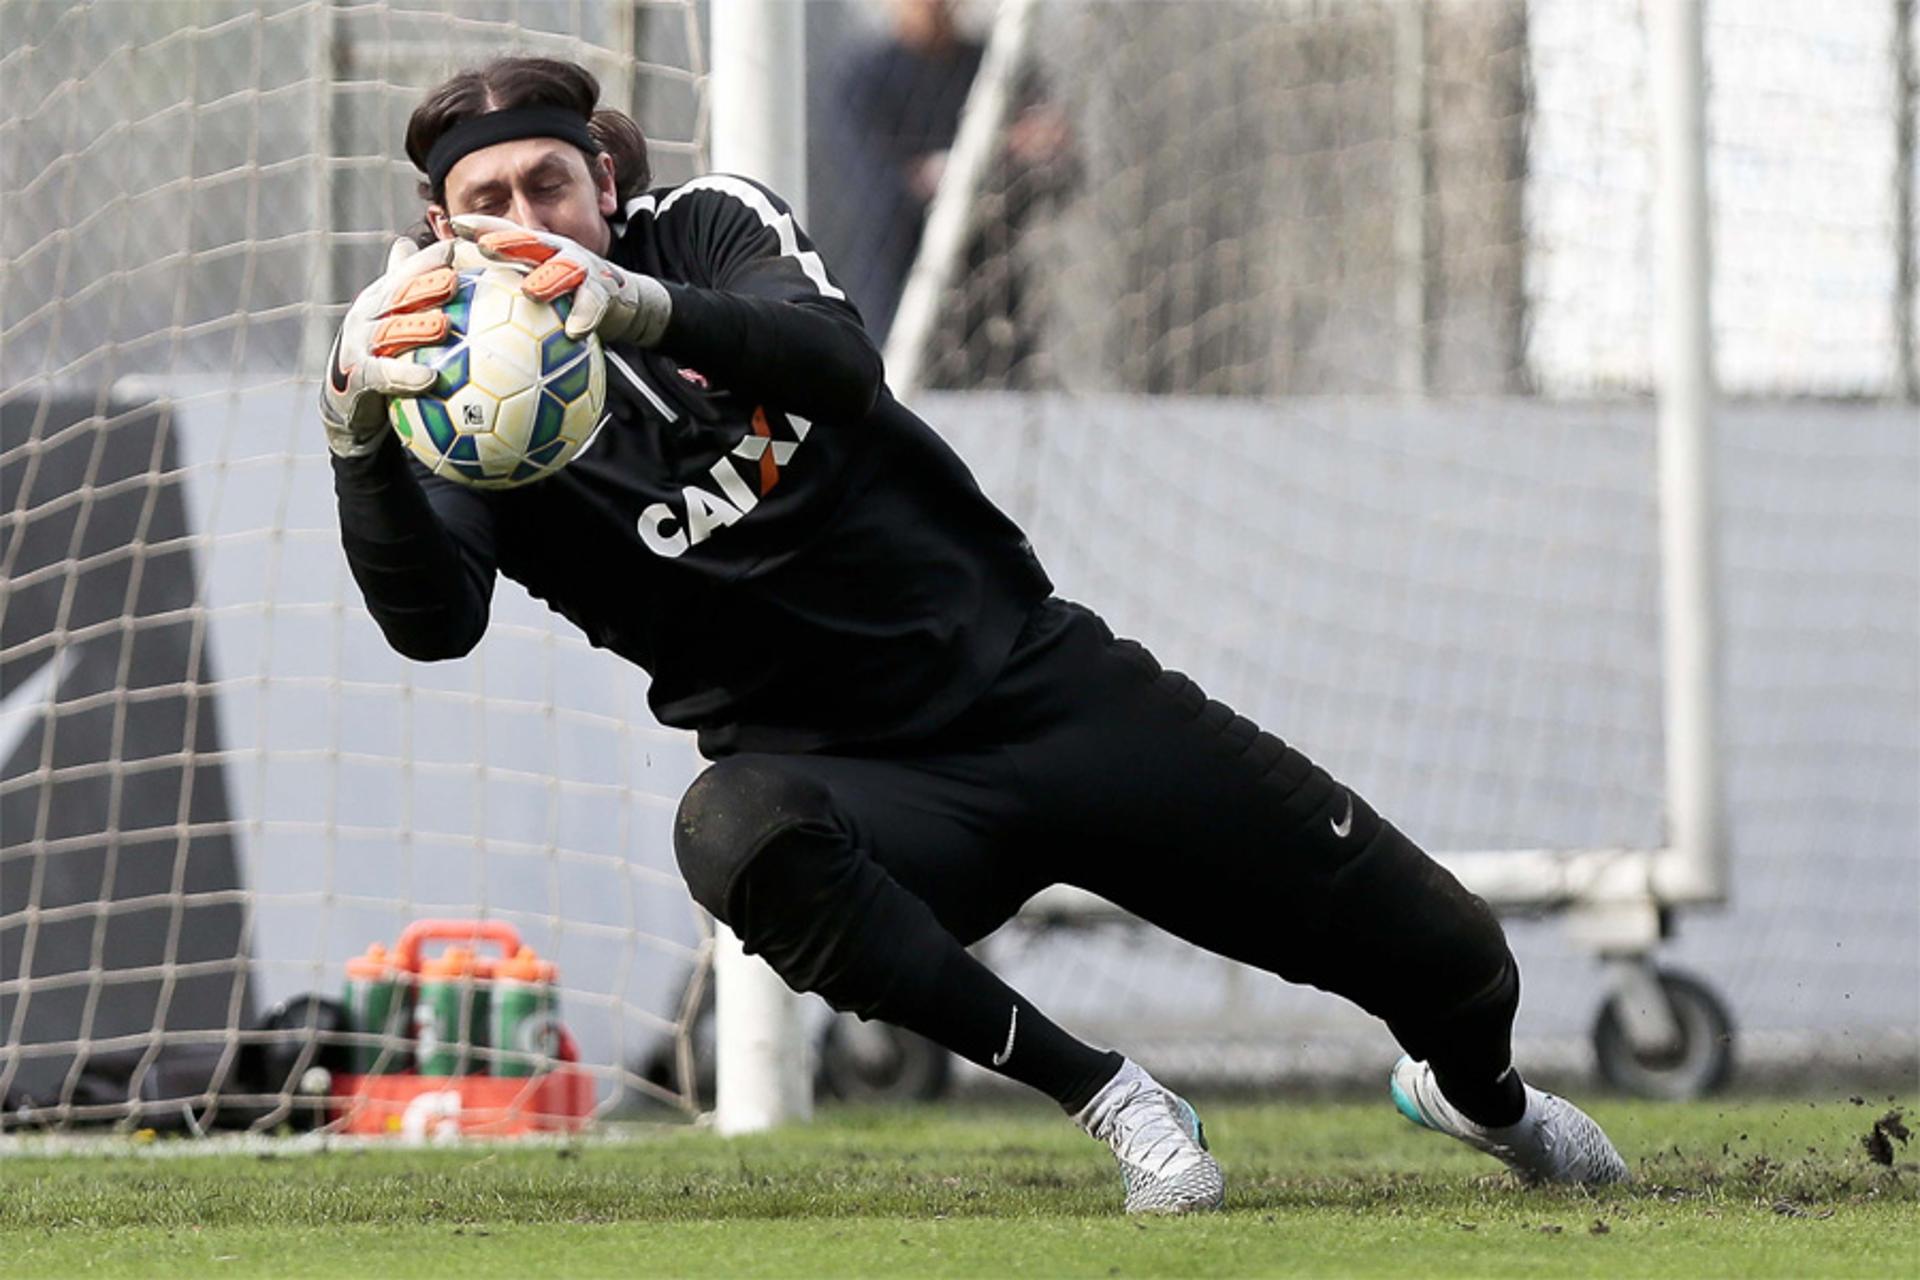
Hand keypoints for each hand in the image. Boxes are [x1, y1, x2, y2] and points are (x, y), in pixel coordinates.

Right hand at [320, 237, 485, 458]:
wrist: (349, 394)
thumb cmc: (385, 351)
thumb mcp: (399, 319)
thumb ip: (420, 291)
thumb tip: (452, 251)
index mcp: (380, 297)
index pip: (404, 273)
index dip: (427, 260)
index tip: (455, 248)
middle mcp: (366, 315)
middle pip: (395, 296)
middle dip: (422, 285)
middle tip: (452, 281)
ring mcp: (359, 344)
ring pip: (388, 332)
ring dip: (416, 328)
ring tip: (444, 326)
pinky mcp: (359, 375)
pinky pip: (384, 374)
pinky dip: (406, 376)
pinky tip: (431, 379)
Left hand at [450, 214, 672, 346]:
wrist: (621, 303)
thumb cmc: (567, 297)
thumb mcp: (536, 286)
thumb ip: (502, 289)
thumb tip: (457, 305)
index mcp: (536, 248)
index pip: (505, 231)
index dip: (481, 225)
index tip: (455, 225)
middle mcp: (558, 251)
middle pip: (532, 241)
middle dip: (509, 241)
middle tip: (486, 246)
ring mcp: (583, 268)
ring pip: (564, 268)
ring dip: (548, 278)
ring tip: (532, 292)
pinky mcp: (605, 291)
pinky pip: (594, 303)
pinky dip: (585, 316)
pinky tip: (575, 331)